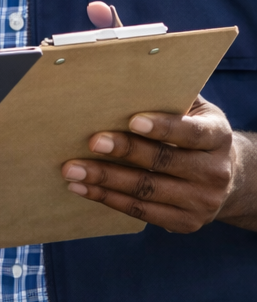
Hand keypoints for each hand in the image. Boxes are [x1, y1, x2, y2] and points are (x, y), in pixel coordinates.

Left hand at [62, 95, 239, 232]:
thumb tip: (129, 78)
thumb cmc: (196, 134)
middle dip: (124, 151)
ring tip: (73, 170)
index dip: (163, 127)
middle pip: (163, 161)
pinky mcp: (186, 223)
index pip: (191, 132)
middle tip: (92, 142)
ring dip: (105, 180)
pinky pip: (141, 212)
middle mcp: (215, 172)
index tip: (133, 121)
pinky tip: (84, 189)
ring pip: (147, 190)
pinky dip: (109, 199)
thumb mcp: (197, 112)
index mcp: (218, 137)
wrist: (228, 180)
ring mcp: (202, 201)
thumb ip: (172, 97)